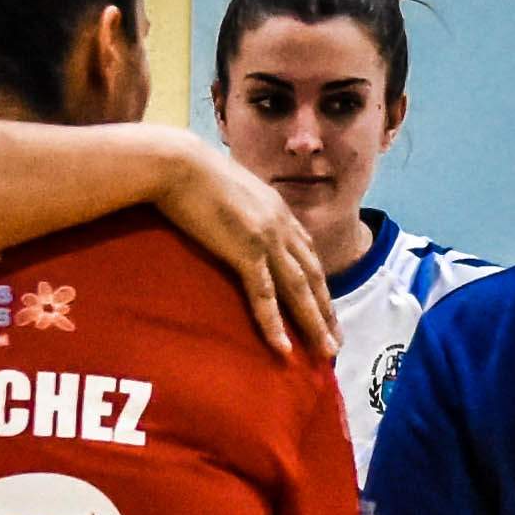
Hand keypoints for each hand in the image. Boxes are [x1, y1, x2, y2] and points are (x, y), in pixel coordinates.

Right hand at [154, 135, 340, 360]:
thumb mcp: (232, 191)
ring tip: (326, 351)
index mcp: (279, 210)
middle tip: (336, 341)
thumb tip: (242, 222)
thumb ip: (246, 209)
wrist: (178, 163)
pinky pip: (264, 295)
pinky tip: (283, 347)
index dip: (318, 284)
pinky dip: (274, 324)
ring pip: (299, 289)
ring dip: (314, 323)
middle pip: (312, 276)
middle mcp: (281, 226)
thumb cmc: (193, 172)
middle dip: (326, 311)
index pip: (307, 255)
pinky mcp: (244, 251)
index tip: (325, 307)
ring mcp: (266, 239)